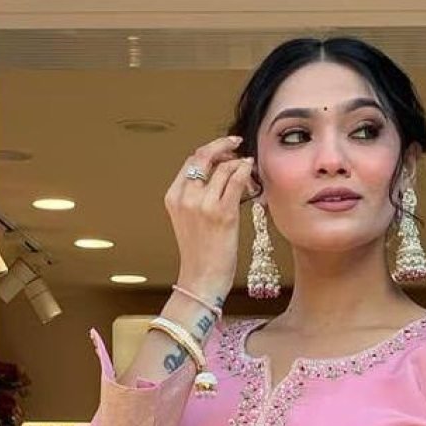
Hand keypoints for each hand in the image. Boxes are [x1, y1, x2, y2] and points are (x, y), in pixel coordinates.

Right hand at [165, 136, 256, 305]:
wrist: (201, 280)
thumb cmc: (200, 254)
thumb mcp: (190, 221)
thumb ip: (197, 196)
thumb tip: (220, 173)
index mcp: (174, 196)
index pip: (191, 161)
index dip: (210, 151)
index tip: (224, 150)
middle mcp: (186, 196)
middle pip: (204, 156)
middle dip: (223, 146)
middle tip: (237, 145)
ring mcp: (203, 203)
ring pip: (224, 167)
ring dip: (239, 164)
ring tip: (249, 172)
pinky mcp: (222, 212)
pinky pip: (236, 180)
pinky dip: (246, 172)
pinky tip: (251, 173)